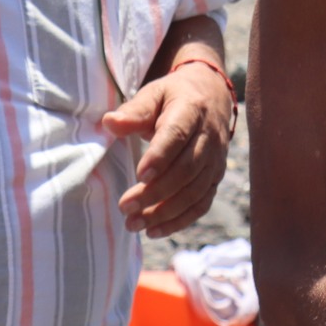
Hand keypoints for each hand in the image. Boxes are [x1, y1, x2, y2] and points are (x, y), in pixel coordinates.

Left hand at [101, 61, 235, 236]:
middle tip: (125, 207)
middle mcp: (209, 138)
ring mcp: (215, 161)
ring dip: (165, 212)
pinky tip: (154, 231)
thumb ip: (134, 110)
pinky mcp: (215, 178)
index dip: (161, 157)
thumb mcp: (154, 94)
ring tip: (134, 224)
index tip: (140, 175)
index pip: (178, 136)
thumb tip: (109, 123)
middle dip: (156, 192)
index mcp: (192, 111)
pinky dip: (180, 221)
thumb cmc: (173, 97)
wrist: (211, 96)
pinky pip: (201, 204)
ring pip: (195, 192)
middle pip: (186, 170)